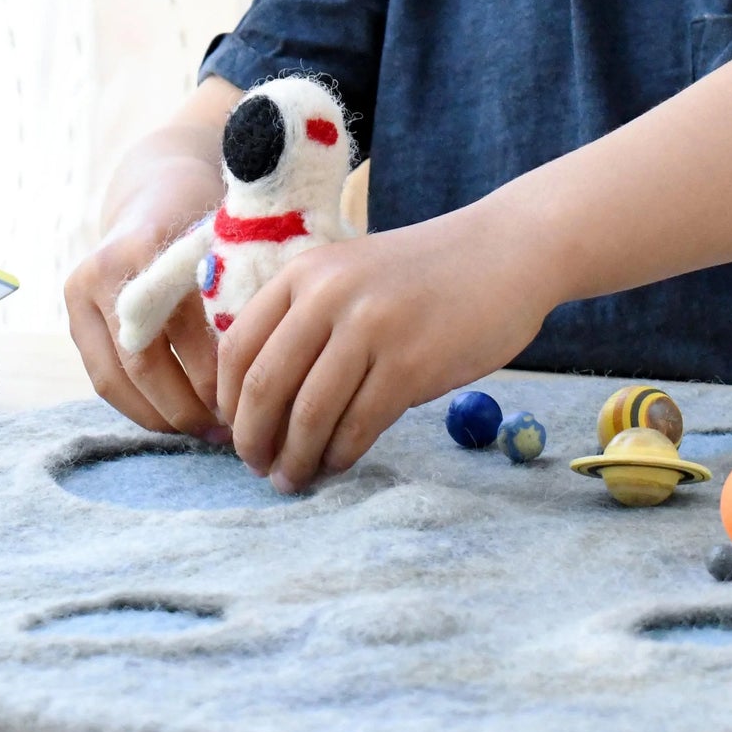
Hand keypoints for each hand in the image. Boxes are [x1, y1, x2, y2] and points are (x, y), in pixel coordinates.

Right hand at [64, 175, 228, 443]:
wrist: (158, 188)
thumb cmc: (209, 220)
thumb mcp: (228, 241)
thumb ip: (238, 290)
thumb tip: (265, 366)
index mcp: (152, 246)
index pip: (183, 329)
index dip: (215, 374)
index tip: (249, 401)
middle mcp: (107, 268)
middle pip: (143, 361)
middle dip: (188, 406)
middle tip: (229, 431)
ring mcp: (82, 290)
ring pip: (116, 378)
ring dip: (161, 416)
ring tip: (203, 433)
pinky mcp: (73, 312)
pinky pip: (103, 377)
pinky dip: (138, 407)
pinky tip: (174, 422)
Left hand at [216, 200, 548, 492]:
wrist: (505, 252)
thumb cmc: (426, 274)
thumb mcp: (351, 274)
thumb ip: (307, 318)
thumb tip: (260, 397)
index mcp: (306, 272)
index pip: (238, 347)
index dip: (227, 400)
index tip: (234, 429)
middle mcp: (329, 295)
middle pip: (264, 386)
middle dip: (252, 439)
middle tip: (256, 466)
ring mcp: (370, 328)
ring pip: (309, 414)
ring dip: (294, 458)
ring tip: (293, 478)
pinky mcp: (410, 364)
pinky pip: (358, 426)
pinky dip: (341, 455)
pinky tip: (339, 463)